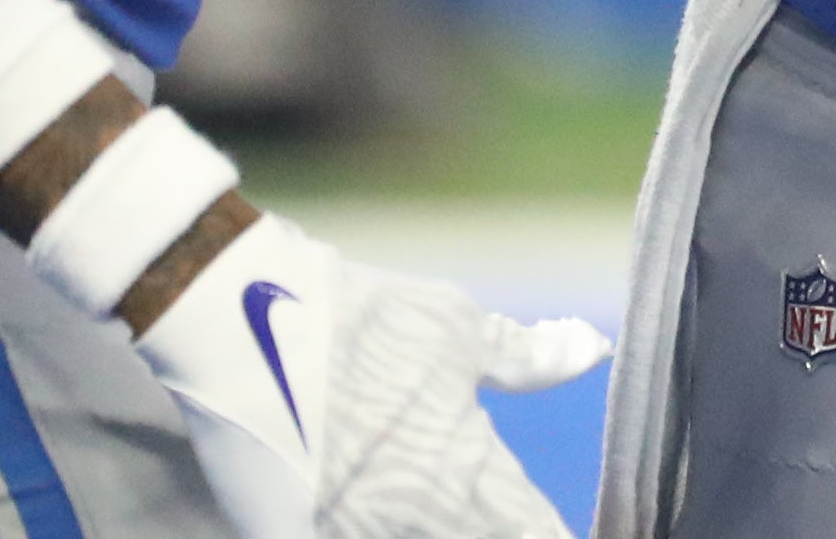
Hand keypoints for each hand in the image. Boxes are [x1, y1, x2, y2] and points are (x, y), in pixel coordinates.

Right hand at [133, 205, 606, 538]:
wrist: (238, 320)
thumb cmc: (360, 318)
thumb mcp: (456, 327)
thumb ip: (529, 356)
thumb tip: (596, 351)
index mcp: (470, 480)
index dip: (549, 532)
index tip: (546, 519)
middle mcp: (417, 529)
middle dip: (494, 530)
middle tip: (486, 503)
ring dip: (436, 532)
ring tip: (428, 500)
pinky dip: (369, 531)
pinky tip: (374, 505)